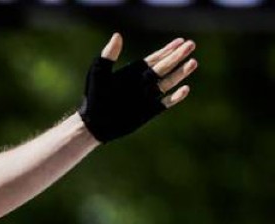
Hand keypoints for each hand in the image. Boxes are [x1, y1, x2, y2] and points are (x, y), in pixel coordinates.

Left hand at [78, 33, 197, 142]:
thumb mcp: (98, 74)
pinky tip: (185, 89)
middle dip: (177, 56)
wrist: (93, 124)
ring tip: (193, 62)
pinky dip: (175, 97)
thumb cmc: (93, 97)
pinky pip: (165, 103)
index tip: (180, 41)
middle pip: (165, 67)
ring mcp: (147, 97)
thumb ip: (108, 56)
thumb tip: (117, 35)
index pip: (154, 59)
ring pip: (168, 82)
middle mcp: (143, 83)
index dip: (167, 50)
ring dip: (180, 73)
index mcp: (133, 73)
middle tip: (191, 45)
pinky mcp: (149, 111)